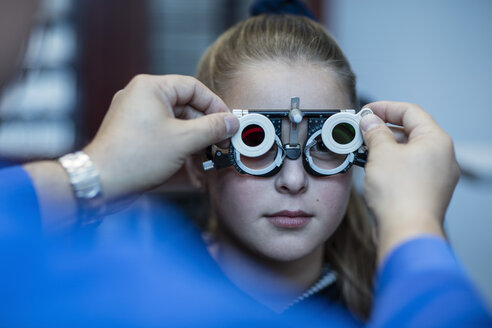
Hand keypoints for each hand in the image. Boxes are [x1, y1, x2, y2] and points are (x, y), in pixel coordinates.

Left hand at [84, 74, 238, 200]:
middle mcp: (141, 97)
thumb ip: (212, 128)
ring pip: (177, 123)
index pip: (193, 88)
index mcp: (151, 87)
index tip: (228, 122)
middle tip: (221, 143)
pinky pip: (165, 135)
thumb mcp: (183, 140)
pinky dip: (180, 148)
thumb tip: (231, 122)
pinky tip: (192, 168)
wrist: (101, 183)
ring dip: (195, 141)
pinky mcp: (135, 134)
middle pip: (186, 106)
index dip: (215, 105)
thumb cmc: (134, 157)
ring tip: (208, 159)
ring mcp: (137, 116)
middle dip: (206, 128)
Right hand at [360, 101, 459, 260]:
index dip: (385, 108)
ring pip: (408, 152)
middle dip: (382, 129)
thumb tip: (370, 122)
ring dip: (384, 148)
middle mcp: (441, 157)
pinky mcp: (426, 191)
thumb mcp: (381, 153)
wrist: (407, 232)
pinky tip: (373, 168)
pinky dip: (390, 164)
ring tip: (362, 149)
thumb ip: (375, 132)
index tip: (366, 111)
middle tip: (361, 130)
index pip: (410, 112)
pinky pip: (408, 169)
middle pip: (410, 132)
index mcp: (436, 141)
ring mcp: (436, 176)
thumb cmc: (401, 196)